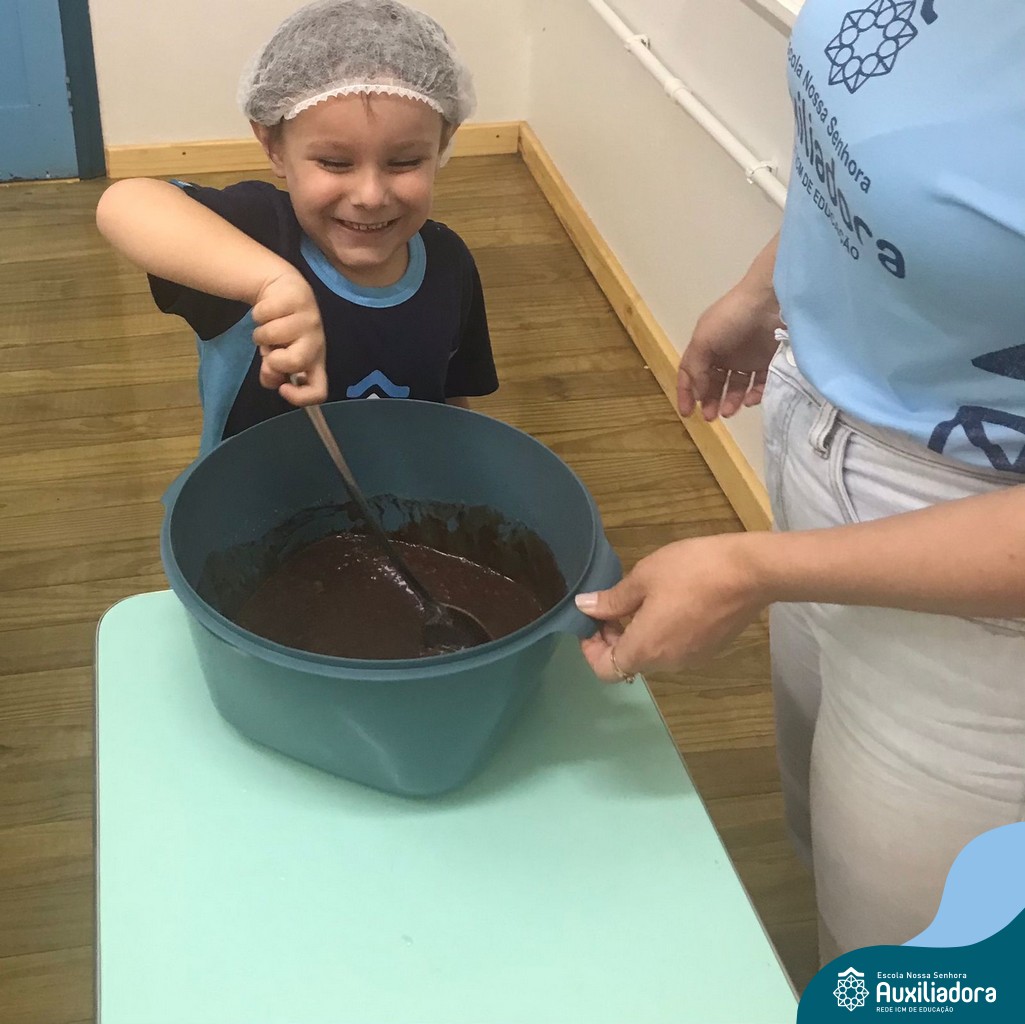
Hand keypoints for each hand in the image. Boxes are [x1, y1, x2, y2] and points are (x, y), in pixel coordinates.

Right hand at [251, 271, 327, 405]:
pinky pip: (264, 313)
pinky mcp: (299, 299)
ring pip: (272, 335)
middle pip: (297, 362)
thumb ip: (271, 372)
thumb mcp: (274, 356)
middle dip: (274, 358)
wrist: (282, 291)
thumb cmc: (280, 329)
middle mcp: (318, 343)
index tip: (282, 388)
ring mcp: (310, 319)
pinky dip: (258, 314)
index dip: (300, 397)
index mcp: (315, 362)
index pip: (319, 391)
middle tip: (270, 350)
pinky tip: (268, 310)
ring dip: (261, 334)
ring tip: (268, 327)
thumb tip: (270, 377)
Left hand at [575, 535, 766, 681]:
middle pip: (628, 662)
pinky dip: (662, 632)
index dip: (591, 649)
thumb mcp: (644, 578)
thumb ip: (612, 600)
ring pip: (653, 655)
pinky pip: (675, 648)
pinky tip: (671, 601)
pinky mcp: (710, 649)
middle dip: (614, 637)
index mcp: (645, 649)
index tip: (593, 621)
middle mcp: (667, 663)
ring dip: (638, 634)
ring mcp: (692, 659)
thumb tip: (584, 608)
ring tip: (642, 599)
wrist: (751, 572)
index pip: (605, 670)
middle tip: (614, 604)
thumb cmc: (691, 570)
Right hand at [677, 284, 781, 420]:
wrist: (771, 302)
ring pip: (736, 387)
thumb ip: (696, 369)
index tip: (687, 414)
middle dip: (710, 401)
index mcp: (706, 347)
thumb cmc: (731, 318)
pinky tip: (749, 400)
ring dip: (731, 401)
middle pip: (714, 384)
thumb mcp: (703, 340)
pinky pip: (759, 384)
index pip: (691, 374)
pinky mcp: (768, 362)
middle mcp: (725, 354)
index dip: (687, 393)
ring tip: (729, 411)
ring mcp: (747, 359)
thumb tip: (698, 394)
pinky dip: (754, 395)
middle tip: (710, 417)